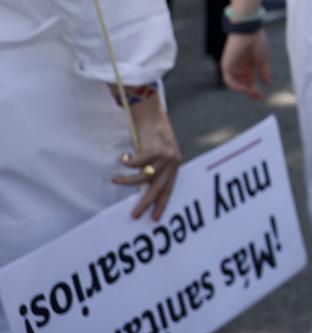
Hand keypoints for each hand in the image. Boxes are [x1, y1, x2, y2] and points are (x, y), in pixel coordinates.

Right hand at [112, 96, 181, 220]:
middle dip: (145, 203)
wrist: (153, 114)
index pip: (169, 189)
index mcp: (175, 165)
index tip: (155, 218)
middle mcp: (172, 163)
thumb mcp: (159, 154)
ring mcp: (164, 157)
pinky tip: (122, 159)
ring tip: (115, 180)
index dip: (162, 203)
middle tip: (134, 215)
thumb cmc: (153, 134)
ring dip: (127, 181)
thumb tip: (144, 187)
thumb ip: (156, 169)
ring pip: (143, 178)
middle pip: (158, 188)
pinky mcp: (154, 150)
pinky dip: (127, 164)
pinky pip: (136, 164)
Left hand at [222, 31, 271, 99]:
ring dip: (243, 90)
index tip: (263, 98)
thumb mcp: (264, 60)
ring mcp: (232, 66)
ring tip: (252, 93)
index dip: (255, 91)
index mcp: (248, 65)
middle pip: (243, 84)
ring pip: (236, 84)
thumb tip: (267, 83)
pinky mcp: (226, 64)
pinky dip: (236, 85)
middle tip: (259, 97)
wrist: (249, 31)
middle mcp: (239, 67)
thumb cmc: (257, 42)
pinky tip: (245, 88)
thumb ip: (265, 72)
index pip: (249, 82)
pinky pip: (229, 80)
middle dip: (250, 92)